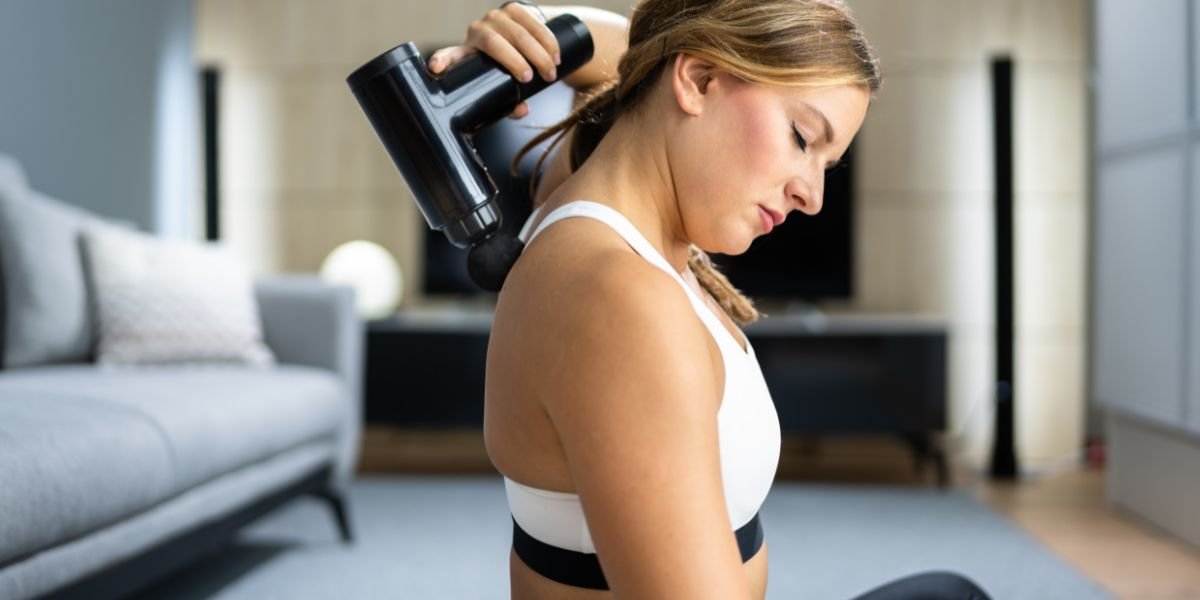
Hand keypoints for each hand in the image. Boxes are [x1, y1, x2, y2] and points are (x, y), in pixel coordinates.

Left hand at [427, 3, 562, 119]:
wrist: (524, 43)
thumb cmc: (508, 71)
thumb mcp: (504, 88)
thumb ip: (510, 103)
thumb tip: (522, 110)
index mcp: (466, 53)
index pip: (449, 56)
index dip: (442, 61)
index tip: (435, 68)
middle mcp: (477, 31)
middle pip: (493, 42)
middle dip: (514, 61)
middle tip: (531, 78)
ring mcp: (495, 17)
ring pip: (517, 32)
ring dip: (537, 53)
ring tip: (551, 72)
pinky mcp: (514, 9)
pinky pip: (532, 22)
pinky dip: (546, 40)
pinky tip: (555, 55)